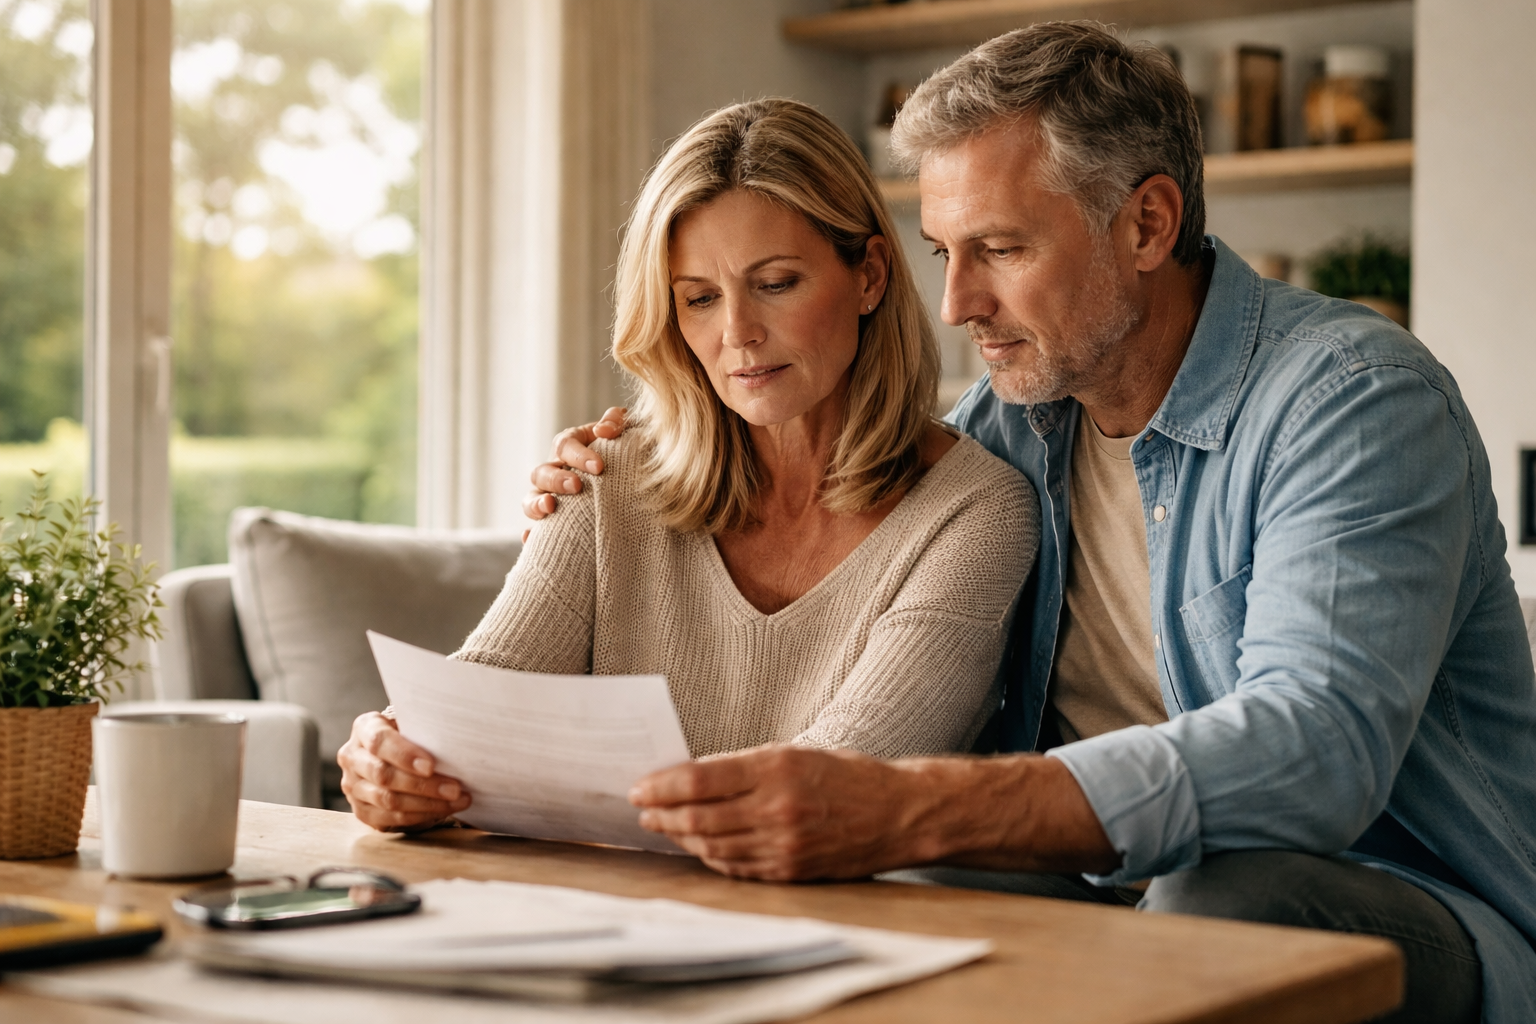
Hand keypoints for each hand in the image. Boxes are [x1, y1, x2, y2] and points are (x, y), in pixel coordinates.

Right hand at [339, 712, 471, 831]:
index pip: (379, 741)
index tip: (431, 766)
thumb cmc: (411, 735)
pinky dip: (419, 816)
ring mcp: (353, 786)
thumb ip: (423, 730)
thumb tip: (454, 741)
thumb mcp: (413, 724)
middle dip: (423, 785)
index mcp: (364, 727)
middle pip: (384, 774)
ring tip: (456, 800)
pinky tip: (443, 810)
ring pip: (387, 800)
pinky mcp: (361, 810)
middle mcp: (352, 757)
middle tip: (455, 789)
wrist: (395, 755)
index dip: (405, 755)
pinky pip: (390, 818)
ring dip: (427, 803)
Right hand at [521, 407, 628, 534]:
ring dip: (536, 503)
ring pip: (530, 499)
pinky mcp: (554, 521)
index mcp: (571, 446)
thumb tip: (604, 430)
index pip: (564, 445)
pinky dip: (531, 534)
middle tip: (577, 486)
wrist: (639, 483)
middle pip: (542, 472)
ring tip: (550, 508)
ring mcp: (551, 496)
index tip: (599, 467)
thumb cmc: (631, 451)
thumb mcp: (629, 431)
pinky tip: (532, 538)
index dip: (578, 455)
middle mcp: (556, 470)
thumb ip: (618, 422)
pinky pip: (536, 531)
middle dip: (557, 479)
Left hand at [628, 746, 1118, 881]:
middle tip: (642, 811)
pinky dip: (713, 858)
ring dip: (682, 838)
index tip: (639, 787)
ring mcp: (784, 844)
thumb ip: (746, 767)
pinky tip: (701, 848)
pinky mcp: (792, 870)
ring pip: (713, 846)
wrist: (901, 813)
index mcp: (777, 767)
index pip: (700, 779)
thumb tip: (693, 778)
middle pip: (699, 817)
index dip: (662, 786)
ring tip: (664, 829)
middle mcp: (778, 807)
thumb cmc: (848, 775)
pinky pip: (738, 868)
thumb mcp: (797, 753)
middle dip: (663, 815)